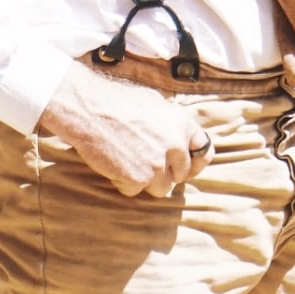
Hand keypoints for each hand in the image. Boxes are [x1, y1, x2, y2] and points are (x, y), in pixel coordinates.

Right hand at [37, 59, 213, 198]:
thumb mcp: (155, 102)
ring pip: (161, 188)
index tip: (183, 164)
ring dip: (147, 180)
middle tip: (144, 159)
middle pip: (181, 174)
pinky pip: (135, 191)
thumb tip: (181, 139)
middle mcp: (175, 145)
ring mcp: (157, 164)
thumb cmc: (118, 101)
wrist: (90, 110)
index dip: (193, 160)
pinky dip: (124, 183)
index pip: (204, 151)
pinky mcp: (138, 179)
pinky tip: (114, 164)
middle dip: (166, 171)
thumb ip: (172, 124)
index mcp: (183, 124)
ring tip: (129, 161)